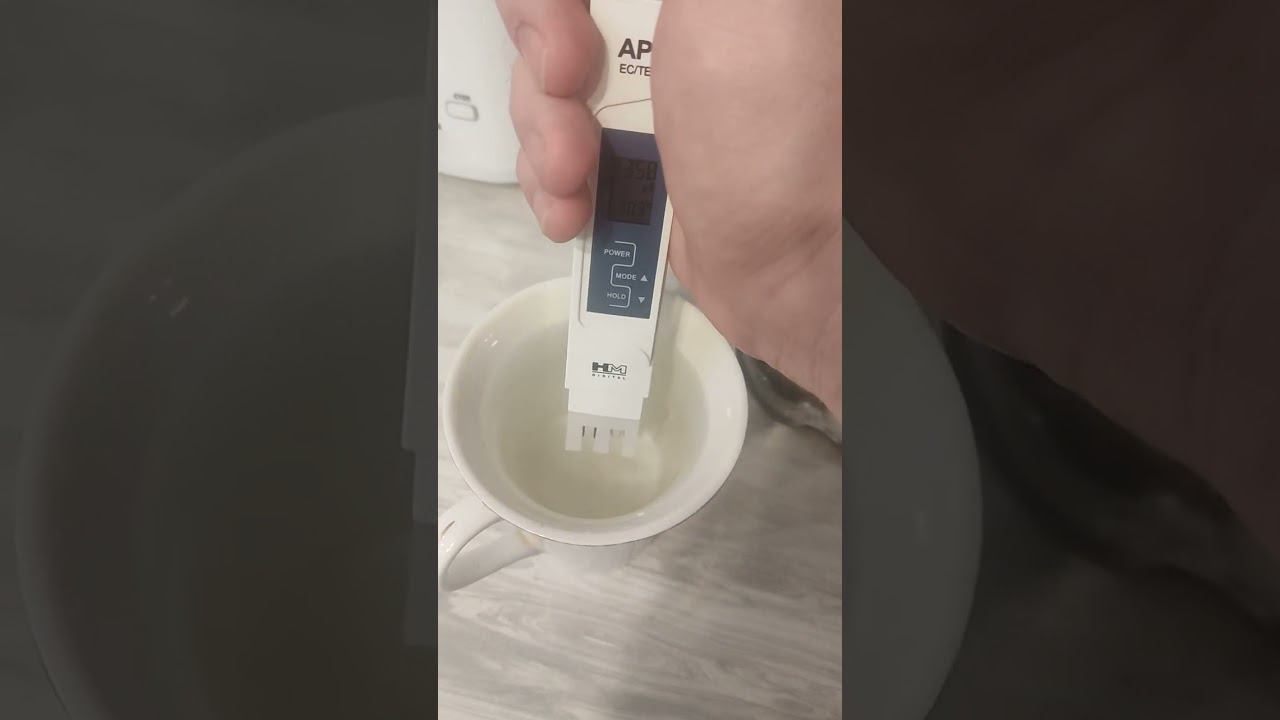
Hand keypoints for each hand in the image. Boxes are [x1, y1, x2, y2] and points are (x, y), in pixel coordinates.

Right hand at [495, 0, 842, 418]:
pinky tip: (569, 201)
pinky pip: (558, 143)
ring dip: (540, 126)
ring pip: (546, 78)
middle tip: (570, 81)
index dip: (551, 2)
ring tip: (571, 172)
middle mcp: (681, 22)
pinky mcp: (646, 153)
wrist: (814, 269)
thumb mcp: (739, 2)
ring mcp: (661, 84)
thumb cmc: (798, 136)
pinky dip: (548, 174)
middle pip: (555, 18)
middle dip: (541, 53)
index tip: (569, 29)